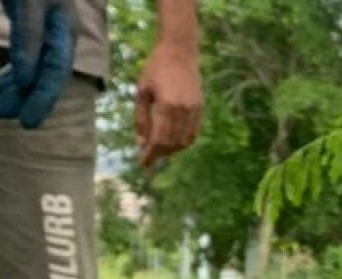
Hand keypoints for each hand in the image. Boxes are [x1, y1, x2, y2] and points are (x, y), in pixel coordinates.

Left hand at [0, 0, 74, 129]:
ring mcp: (43, 33)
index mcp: (63, 30)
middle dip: (21, 97)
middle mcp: (57, 36)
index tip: (26, 122)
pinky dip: (5, 77)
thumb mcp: (29, 1)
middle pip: (42, 76)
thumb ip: (28, 35)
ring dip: (9, 90)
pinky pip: (19, 61)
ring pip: (29, 71)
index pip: (55, 72)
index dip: (41, 98)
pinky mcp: (27, 28)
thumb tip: (24, 77)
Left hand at [135, 37, 202, 167]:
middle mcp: (182, 111)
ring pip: (183, 142)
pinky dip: (182, 142)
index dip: (150, 155)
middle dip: (159, 153)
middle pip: (171, 144)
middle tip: (149, 156)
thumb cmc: (155, 68)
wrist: (179, 50)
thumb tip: (141, 142)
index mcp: (166, 106)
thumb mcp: (142, 91)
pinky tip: (173, 140)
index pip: (158, 139)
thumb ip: (141, 118)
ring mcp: (193, 110)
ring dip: (171, 150)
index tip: (143, 164)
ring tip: (160, 148)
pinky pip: (192, 134)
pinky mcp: (200, 108)